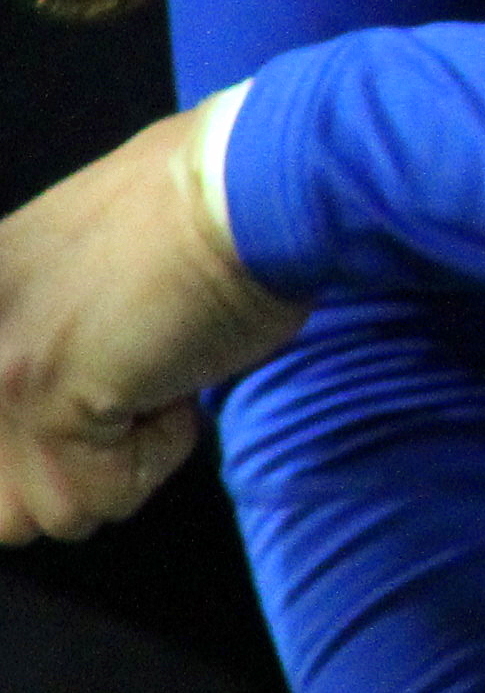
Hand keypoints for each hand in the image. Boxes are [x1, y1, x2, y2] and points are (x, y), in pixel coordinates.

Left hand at [0, 107, 305, 541]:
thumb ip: (47, 334)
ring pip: (51, 511)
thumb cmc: (209, 214)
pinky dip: (162, 447)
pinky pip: (103, 495)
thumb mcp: (87, 269)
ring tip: (157, 366)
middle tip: (131, 379)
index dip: (54, 446)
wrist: (253, 181)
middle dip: (79, 467)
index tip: (110, 389)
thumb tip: (69, 419)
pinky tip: (177, 370)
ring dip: (122, 459)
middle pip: (5, 508)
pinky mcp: (42, 397)